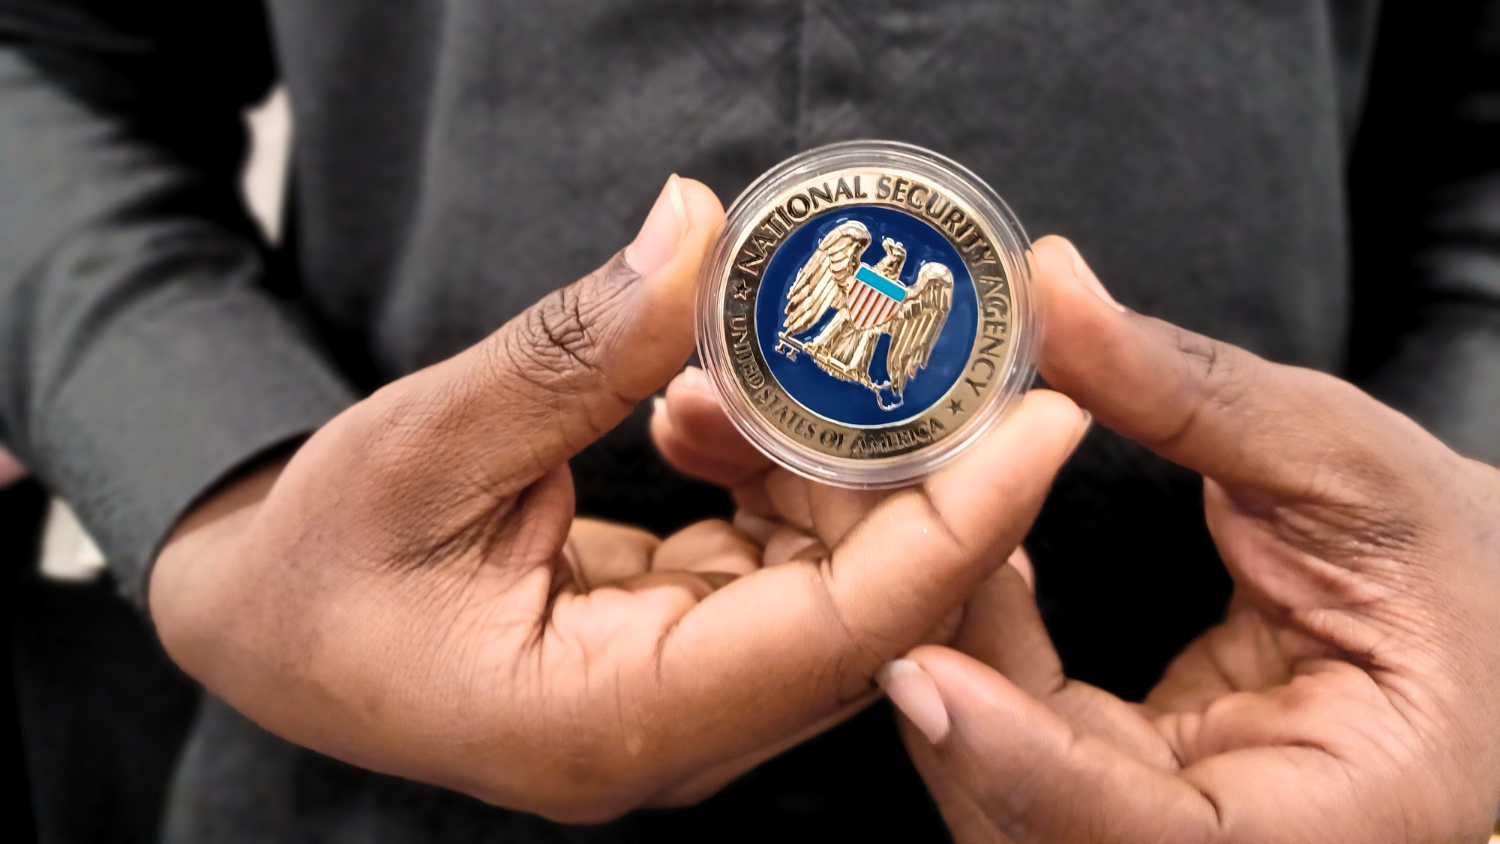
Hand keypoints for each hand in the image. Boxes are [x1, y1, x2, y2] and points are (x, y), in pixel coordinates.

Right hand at [149, 177, 1088, 822]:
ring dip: (831, 462)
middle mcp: (670, 739)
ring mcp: (682, 709)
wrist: (272, 626)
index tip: (1047, 419)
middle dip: (913, 469)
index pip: (840, 632)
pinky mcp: (682, 664)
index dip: (958, 524)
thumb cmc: (318, 565)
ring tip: (753, 353)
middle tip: (926, 333)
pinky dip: (779, 479)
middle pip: (867, 615)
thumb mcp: (422, 446)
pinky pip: (785, 573)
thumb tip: (695, 234)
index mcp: (605, 722)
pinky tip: (712, 405)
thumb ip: (574, 354)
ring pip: (838, 590)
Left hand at [886, 238, 1499, 842]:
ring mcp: (1176, 836)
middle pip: (1044, 829)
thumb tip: (1051, 284)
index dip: (1026, 762)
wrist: (1485, 618)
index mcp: (1337, 821)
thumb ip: (1191, 390)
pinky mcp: (1132, 798)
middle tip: (892, 549)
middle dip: (951, 697)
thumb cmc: (1457, 556)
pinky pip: (1020, 758)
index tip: (927, 672)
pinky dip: (978, 669)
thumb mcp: (1341, 461)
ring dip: (951, 675)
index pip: (1155, 836)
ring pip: (1008, 804)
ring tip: (923, 540)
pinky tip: (972, 572)